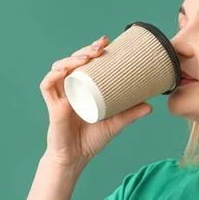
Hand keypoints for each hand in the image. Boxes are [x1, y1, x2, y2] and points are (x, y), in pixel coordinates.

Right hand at [39, 35, 152, 167]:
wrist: (76, 158)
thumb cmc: (92, 139)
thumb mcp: (116, 123)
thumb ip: (131, 114)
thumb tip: (151, 106)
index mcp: (84, 87)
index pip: (87, 63)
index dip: (93, 50)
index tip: (106, 41)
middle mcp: (71, 88)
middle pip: (74, 61)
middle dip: (85, 50)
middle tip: (100, 47)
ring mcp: (61, 96)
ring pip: (59, 68)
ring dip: (71, 59)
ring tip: (86, 58)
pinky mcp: (52, 106)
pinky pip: (47, 86)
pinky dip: (53, 76)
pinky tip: (64, 71)